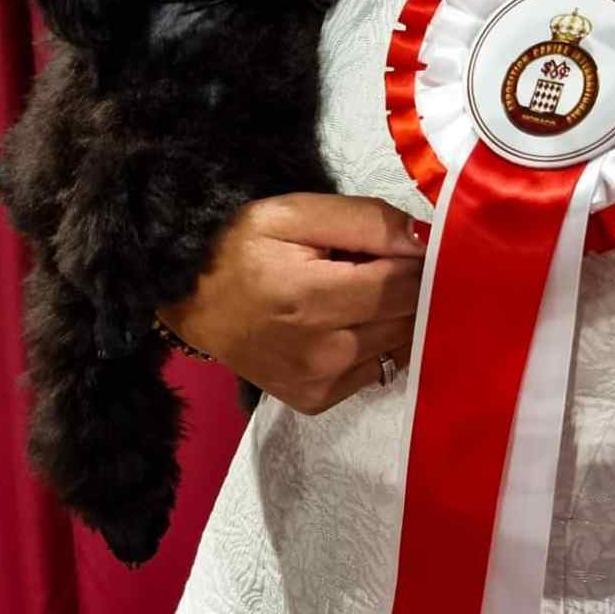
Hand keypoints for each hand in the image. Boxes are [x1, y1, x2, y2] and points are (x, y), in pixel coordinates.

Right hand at [158, 193, 424, 413]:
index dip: (417, 260)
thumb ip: (365, 220)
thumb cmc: (241, 247)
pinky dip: (379, 343)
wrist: (190, 301)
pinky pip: (379, 370)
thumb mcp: (293, 212)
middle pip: (409, 319)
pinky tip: (351, 322)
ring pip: (401, 346)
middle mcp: (321, 353)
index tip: (404, 245)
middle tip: (377, 264)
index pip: (405, 285)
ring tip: (360, 292)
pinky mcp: (317, 401)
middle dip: (408, 287)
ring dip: (396, 316)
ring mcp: (319, 384)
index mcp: (310, 299)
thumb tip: (424, 242)